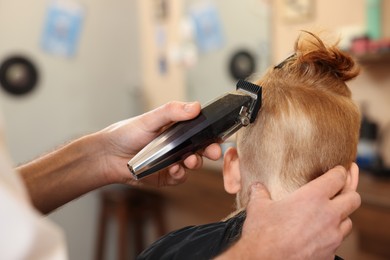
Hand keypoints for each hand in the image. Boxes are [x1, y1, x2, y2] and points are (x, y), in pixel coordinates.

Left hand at [96, 101, 221, 186]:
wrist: (107, 156)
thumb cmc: (126, 133)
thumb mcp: (149, 119)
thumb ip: (172, 112)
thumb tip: (196, 106)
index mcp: (176, 128)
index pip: (200, 130)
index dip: (211, 133)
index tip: (219, 135)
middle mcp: (177, 145)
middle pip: (202, 148)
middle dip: (211, 151)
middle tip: (214, 152)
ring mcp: (172, 161)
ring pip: (193, 163)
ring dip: (196, 162)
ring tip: (190, 161)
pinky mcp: (165, 176)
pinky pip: (180, 177)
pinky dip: (180, 174)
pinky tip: (175, 169)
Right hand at [217, 164, 360, 258]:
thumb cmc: (262, 233)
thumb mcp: (258, 207)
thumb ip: (260, 193)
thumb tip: (257, 187)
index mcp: (313, 197)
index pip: (338, 178)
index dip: (339, 172)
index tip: (337, 170)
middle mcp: (328, 215)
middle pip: (354, 198)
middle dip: (348, 193)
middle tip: (339, 192)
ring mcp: (332, 237)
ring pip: (348, 222)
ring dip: (341, 217)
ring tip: (328, 216)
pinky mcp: (329, 254)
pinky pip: (337, 242)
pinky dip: (330, 237)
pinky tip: (317, 235)